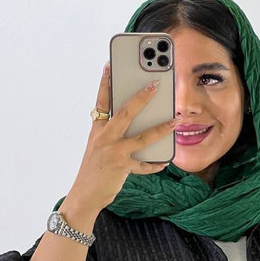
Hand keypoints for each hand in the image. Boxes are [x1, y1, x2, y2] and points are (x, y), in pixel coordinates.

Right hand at [66, 62, 177, 213]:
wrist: (85, 195)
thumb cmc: (93, 170)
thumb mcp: (97, 147)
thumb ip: (111, 134)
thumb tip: (135, 124)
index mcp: (97, 130)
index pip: (101, 102)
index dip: (105, 83)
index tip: (109, 65)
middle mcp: (104, 138)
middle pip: (125, 112)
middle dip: (141, 97)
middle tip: (155, 84)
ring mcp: (113, 152)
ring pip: (141, 137)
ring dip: (160, 128)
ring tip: (174, 121)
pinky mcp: (122, 168)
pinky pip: (144, 165)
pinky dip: (155, 164)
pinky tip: (165, 162)